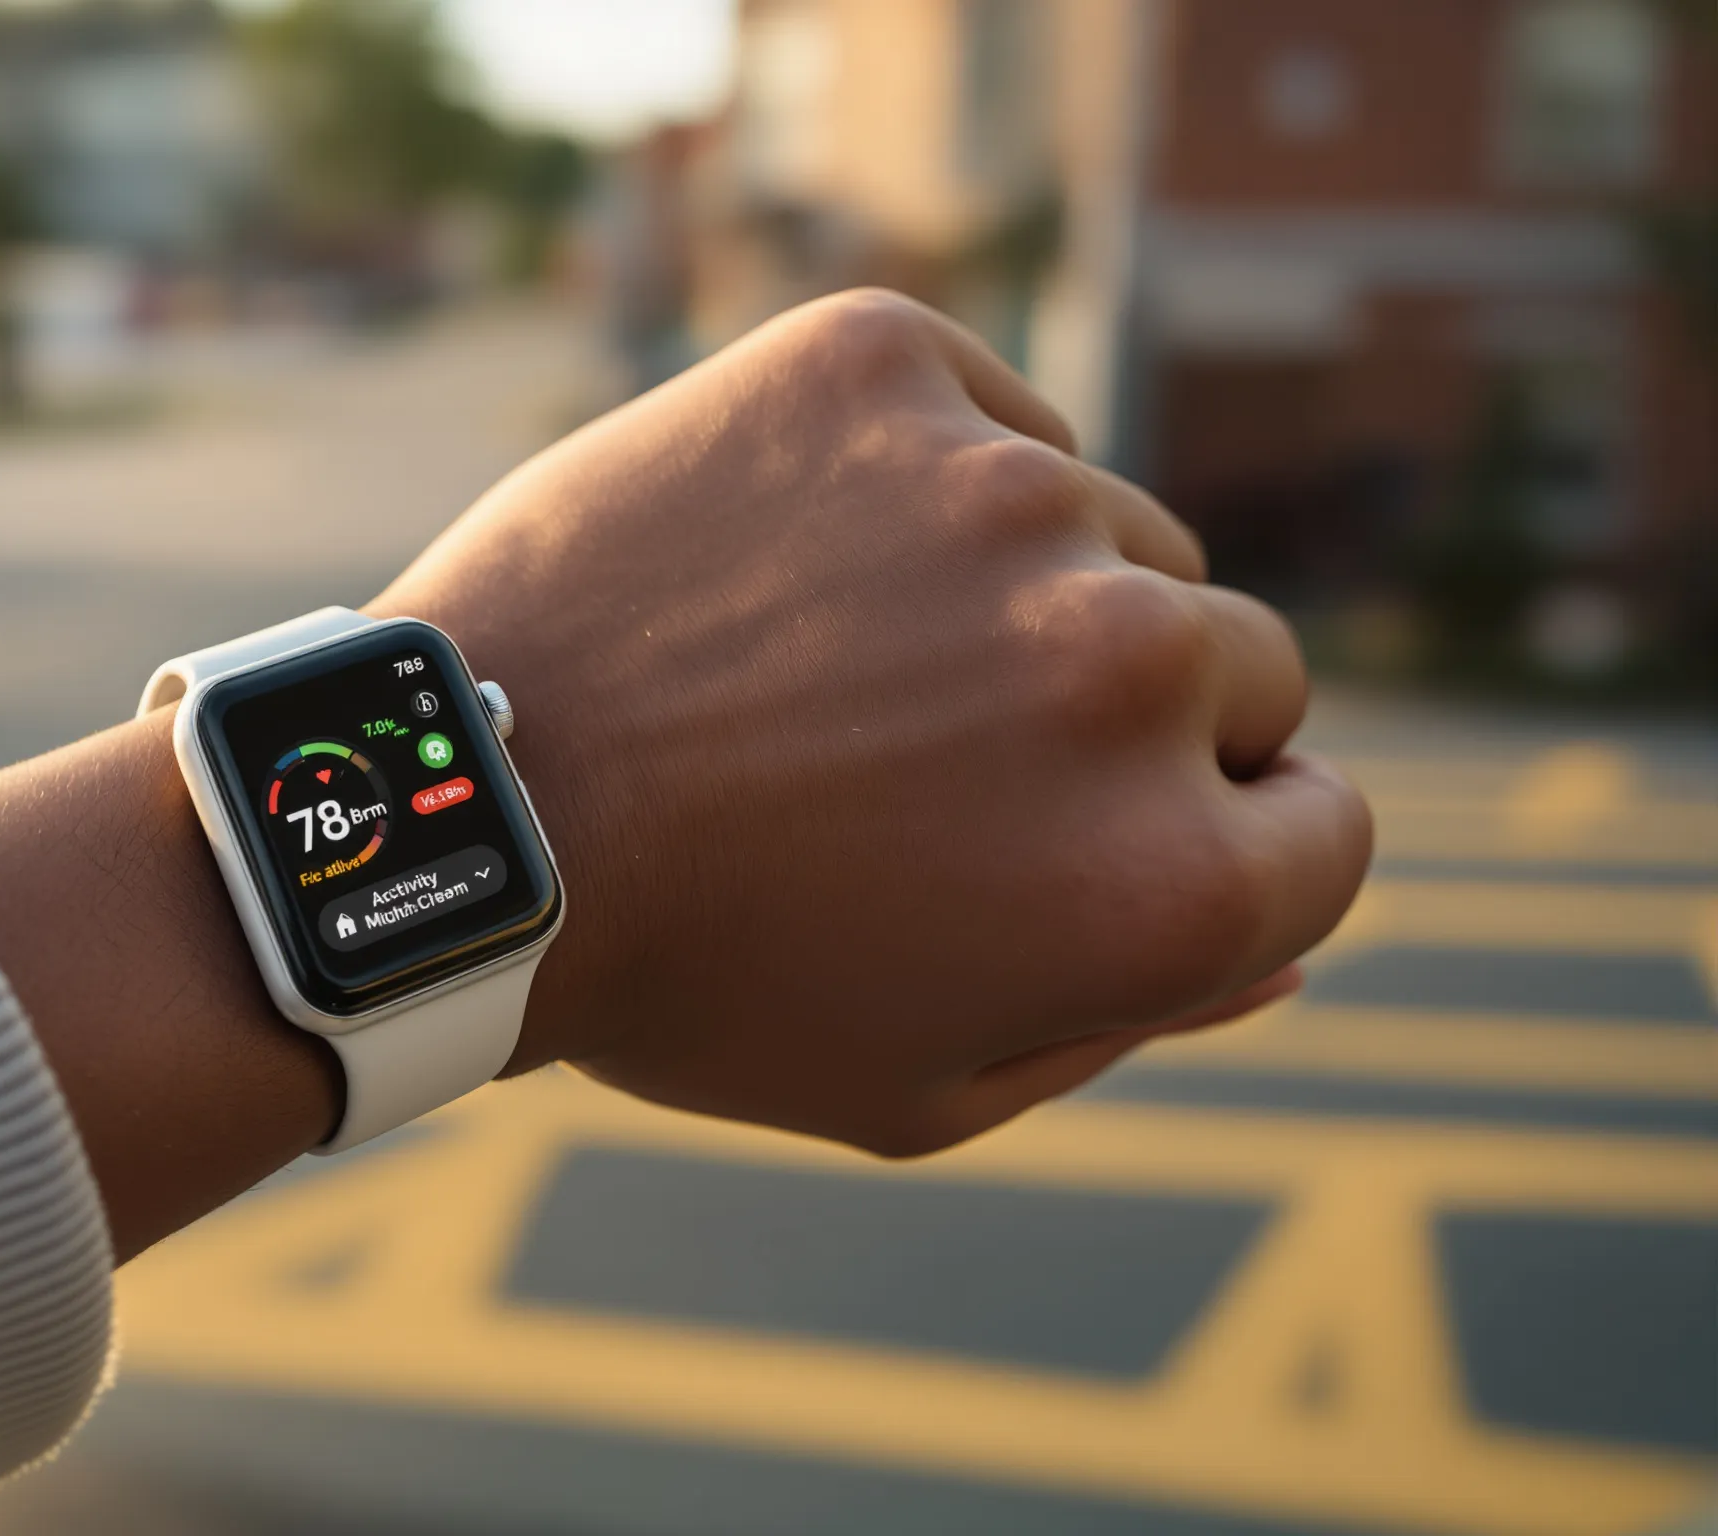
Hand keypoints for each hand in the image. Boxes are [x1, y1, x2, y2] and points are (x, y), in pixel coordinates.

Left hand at [373, 290, 1371, 1156]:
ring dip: (1017, 592)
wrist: (454, 808)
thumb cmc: (683, 975)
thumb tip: (1288, 945)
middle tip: (925, 760)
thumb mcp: (919, 1081)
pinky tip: (795, 560)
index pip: (1323, 824)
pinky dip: (918, 472)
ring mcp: (1006, 492)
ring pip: (1112, 528)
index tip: (1087, 834)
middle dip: (1118, 721)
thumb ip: (1136, 1014)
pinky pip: (986, 410)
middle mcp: (1129, 665)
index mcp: (1169, 873)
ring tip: (832, 669)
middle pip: (1237, 668)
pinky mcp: (879, 364)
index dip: (1211, 840)